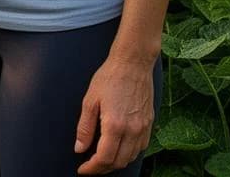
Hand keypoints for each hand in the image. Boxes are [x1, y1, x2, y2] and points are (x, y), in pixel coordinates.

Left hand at [74, 56, 154, 173]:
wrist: (133, 64)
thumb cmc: (109, 78)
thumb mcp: (89, 100)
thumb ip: (85, 127)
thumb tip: (79, 148)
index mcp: (115, 125)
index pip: (104, 158)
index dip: (92, 168)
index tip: (82, 170)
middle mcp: (132, 130)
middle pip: (118, 162)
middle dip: (103, 169)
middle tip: (90, 167)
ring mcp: (144, 128)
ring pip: (131, 157)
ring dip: (116, 163)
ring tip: (102, 160)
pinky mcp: (150, 124)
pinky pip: (141, 148)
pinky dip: (129, 154)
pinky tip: (119, 150)